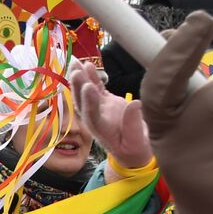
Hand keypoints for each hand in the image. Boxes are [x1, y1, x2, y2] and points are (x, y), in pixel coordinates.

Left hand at [70, 61, 151, 175]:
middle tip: (75, 71)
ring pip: (86, 93)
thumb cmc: (136, 150)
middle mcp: (95, 118)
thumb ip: (134, 126)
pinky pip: (96, 88)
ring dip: (80, 78)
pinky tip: (86, 65)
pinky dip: (91, 77)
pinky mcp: (105, 103)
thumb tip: (135, 104)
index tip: (89, 87)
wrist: (133, 151)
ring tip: (74, 62)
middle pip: (83, 102)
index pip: (92, 115)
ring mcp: (98, 109)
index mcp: (101, 130)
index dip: (89, 101)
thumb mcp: (137, 143)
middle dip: (79, 86)